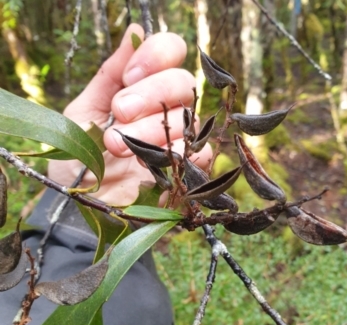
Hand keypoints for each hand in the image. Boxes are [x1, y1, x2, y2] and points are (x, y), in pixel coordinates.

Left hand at [48, 24, 210, 204]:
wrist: (80, 202)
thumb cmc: (78, 157)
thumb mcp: (84, 111)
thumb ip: (109, 75)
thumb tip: (135, 32)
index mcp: (141, 88)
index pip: (171, 53)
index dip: (156, 56)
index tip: (128, 77)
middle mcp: (164, 109)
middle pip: (183, 83)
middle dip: (151, 95)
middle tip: (120, 113)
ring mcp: (176, 139)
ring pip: (187, 118)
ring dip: (151, 131)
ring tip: (118, 147)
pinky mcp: (185, 168)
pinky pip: (199, 153)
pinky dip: (176, 155)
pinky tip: (148, 164)